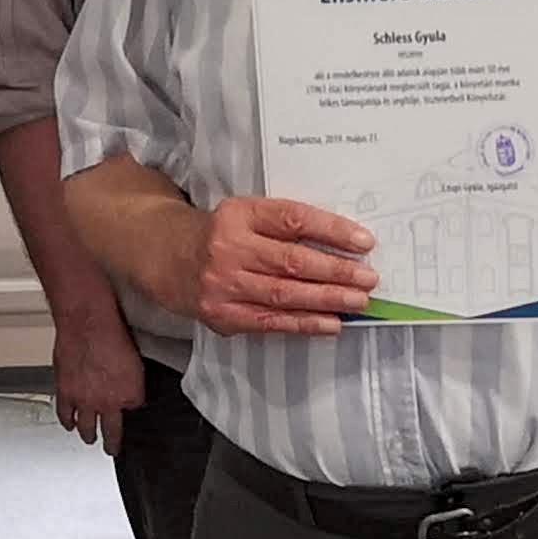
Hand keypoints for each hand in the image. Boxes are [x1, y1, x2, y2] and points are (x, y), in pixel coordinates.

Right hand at [49, 303, 140, 447]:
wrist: (87, 323)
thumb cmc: (112, 334)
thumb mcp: (135, 360)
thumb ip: (132, 381)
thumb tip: (131, 391)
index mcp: (130, 394)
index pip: (135, 411)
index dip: (131, 410)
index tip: (130, 417)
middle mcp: (107, 402)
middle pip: (111, 432)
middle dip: (112, 443)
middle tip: (112, 449)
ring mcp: (85, 401)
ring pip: (86, 429)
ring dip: (88, 436)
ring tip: (90, 439)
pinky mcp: (65, 394)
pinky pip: (65, 415)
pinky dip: (68, 422)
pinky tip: (69, 424)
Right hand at [196, 195, 382, 336]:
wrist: (168, 257)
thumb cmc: (222, 234)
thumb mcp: (247, 214)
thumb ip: (285, 224)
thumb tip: (344, 245)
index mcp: (239, 214)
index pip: (293, 219)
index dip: (332, 230)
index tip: (364, 241)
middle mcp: (229, 248)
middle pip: (292, 261)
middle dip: (337, 272)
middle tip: (369, 279)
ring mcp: (224, 284)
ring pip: (284, 295)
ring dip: (327, 300)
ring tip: (358, 301)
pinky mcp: (223, 314)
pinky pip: (271, 321)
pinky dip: (305, 324)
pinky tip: (331, 324)